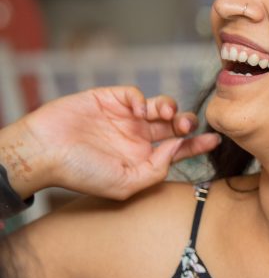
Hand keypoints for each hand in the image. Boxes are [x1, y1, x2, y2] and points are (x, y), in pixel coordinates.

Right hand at [2, 86, 220, 199]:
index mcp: (143, 157)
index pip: (178, 149)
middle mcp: (137, 136)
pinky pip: (135, 94)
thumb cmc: (81, 174)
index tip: (215, 141)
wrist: (44, 152)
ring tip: (167, 116)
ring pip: (160, 106)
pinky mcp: (110, 99)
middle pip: (175, 126)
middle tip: (187, 126)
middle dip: (187, 123)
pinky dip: (142, 99)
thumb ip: (156, 169)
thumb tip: (178, 149)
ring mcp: (124, 117)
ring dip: (170, 108)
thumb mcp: (125, 183)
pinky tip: (139, 110)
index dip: (198, 144)